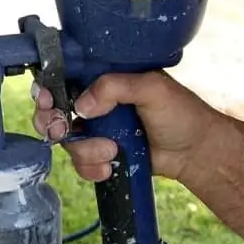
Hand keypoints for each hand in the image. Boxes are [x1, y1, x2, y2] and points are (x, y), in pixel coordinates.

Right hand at [32, 71, 218, 181]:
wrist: (196, 153)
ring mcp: (94, 130)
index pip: (63, 77)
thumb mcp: (152, 88)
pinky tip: (109, 166)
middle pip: (52, 110)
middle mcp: (93, 102)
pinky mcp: (99, 154)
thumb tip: (81, 106)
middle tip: (62, 129)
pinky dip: (90, 167)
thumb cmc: (180, 112)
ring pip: (65, 140)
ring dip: (84, 149)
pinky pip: (79, 163)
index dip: (47, 88)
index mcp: (103, 78)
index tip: (48, 100)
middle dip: (51, 122)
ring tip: (110, 151)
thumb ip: (115, 87)